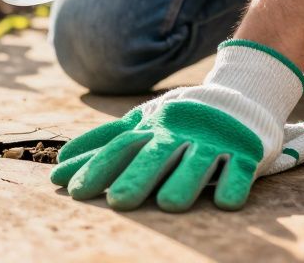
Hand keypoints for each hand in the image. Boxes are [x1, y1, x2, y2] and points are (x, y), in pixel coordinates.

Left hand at [49, 40, 303, 210]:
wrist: (237, 98)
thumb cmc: (176, 122)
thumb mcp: (140, 125)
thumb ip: (102, 144)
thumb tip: (58, 165)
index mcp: (152, 127)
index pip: (120, 146)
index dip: (96, 166)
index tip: (72, 190)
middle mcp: (179, 133)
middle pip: (156, 154)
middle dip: (137, 176)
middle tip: (118, 202)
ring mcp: (213, 141)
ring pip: (198, 161)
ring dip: (185, 181)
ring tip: (169, 204)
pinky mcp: (245, 151)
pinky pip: (240, 168)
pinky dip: (234, 183)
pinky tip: (224, 202)